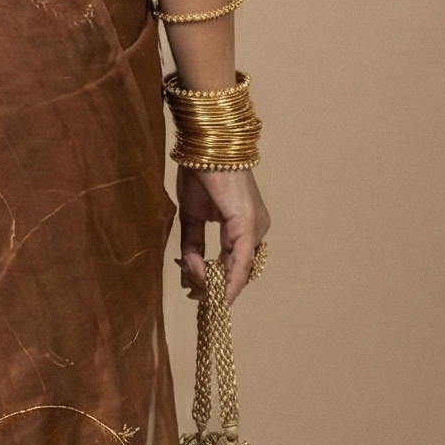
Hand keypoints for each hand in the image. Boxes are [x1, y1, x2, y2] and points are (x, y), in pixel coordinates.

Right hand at [177, 166, 269, 304]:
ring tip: (196, 291)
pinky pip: (241, 261)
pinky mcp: (248, 226)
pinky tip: (220, 295)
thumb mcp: (191, 218)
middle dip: (214, 285)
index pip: (232, 261)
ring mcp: (255, 227)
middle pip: (237, 268)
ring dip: (215, 283)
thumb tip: (188, 272)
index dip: (215, 278)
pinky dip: (231, 280)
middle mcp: (256, 228)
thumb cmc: (199, 175)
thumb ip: (192, 246)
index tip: (195, 290)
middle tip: (193, 295)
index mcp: (244, 224)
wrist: (203, 149)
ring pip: (239, 268)